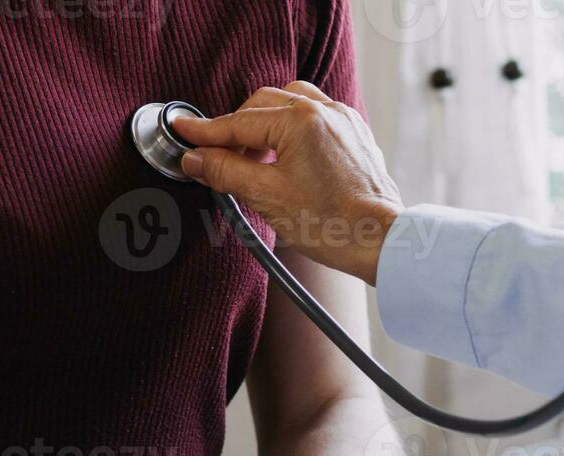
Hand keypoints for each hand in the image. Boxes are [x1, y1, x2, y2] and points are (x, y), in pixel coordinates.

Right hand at [172, 82, 403, 284]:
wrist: (380, 242)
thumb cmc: (333, 224)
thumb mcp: (267, 197)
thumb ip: (227, 171)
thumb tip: (197, 158)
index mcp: (301, 120)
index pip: (239, 122)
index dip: (206, 131)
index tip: (183, 131)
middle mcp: (325, 111)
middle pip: (262, 106)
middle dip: (236, 129)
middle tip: (216, 156)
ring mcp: (343, 120)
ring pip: (289, 105)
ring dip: (264, 124)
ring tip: (253, 157)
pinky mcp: (355, 135)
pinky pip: (314, 117)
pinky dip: (291, 129)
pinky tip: (285, 156)